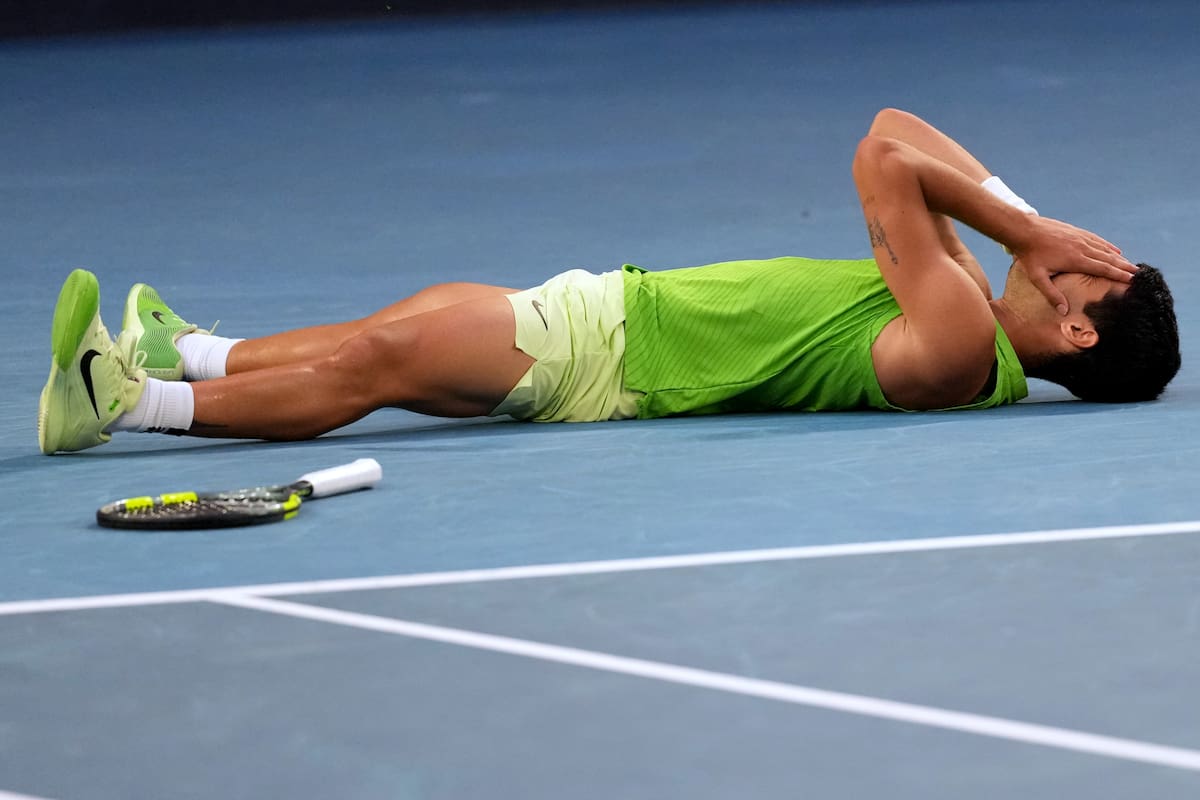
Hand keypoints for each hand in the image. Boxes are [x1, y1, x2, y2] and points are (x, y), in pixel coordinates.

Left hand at [1008, 216, 1137, 314]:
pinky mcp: (1077, 232)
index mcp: (1076, 260)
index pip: (1103, 269)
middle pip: (1109, 259)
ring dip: (1119, 258)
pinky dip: (1108, 247)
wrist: (1024, 230)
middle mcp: (1082, 248)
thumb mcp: (1037, 277)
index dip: (1119, 275)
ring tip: (1131, 265)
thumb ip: (1051, 294)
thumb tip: (1063, 311)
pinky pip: (1097, 240)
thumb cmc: (1029, 256)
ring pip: (1105, 250)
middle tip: (1139, 274)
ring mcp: (1080, 238)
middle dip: (1125, 267)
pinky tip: (1115, 251)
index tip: (1132, 280)